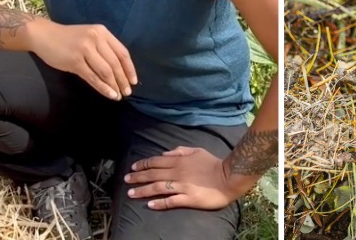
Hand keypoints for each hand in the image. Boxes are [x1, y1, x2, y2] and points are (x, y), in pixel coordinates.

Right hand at [29, 21, 136, 99]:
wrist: (44, 35)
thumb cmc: (68, 38)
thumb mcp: (89, 36)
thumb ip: (103, 47)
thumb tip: (119, 69)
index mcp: (102, 32)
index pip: (122, 52)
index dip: (130, 68)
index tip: (134, 81)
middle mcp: (95, 39)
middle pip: (115, 63)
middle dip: (123, 80)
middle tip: (127, 92)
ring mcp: (85, 49)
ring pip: (105, 71)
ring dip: (114, 85)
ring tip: (118, 95)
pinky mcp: (74, 61)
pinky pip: (92, 77)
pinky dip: (103, 88)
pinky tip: (109, 94)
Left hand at [124, 146, 244, 210]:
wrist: (229, 177)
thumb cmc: (213, 163)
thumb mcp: (197, 150)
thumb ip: (180, 150)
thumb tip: (165, 154)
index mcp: (179, 160)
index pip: (155, 161)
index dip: (143, 164)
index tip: (132, 168)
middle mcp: (177, 173)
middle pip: (153, 174)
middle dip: (137, 177)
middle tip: (125, 180)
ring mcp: (182, 186)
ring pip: (158, 187)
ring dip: (143, 190)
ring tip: (131, 194)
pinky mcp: (188, 198)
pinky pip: (170, 201)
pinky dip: (159, 203)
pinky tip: (150, 205)